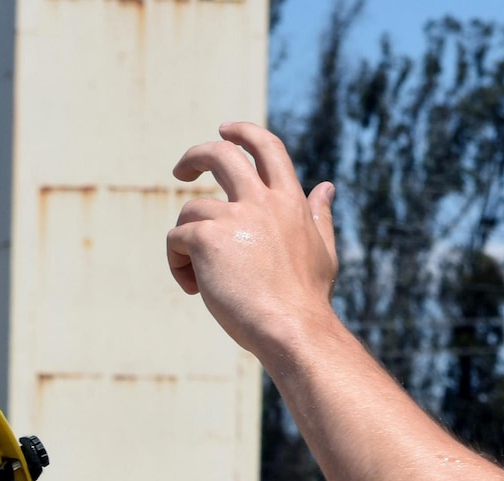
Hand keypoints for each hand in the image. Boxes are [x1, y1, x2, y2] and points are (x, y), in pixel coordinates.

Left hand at [167, 122, 338, 363]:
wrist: (293, 328)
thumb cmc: (308, 300)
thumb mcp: (324, 251)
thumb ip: (320, 216)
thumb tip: (326, 187)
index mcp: (289, 200)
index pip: (267, 148)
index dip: (244, 133)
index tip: (225, 129)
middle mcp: (262, 200)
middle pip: (221, 154)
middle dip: (196, 155)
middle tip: (180, 171)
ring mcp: (234, 216)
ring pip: (191, 209)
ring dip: (186, 240)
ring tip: (198, 277)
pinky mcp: (208, 238)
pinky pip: (177, 238)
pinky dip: (177, 263)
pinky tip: (194, 288)